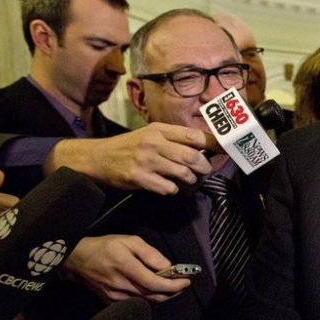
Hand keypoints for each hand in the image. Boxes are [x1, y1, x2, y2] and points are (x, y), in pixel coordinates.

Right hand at [46, 123, 215, 194]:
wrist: (97, 158)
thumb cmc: (128, 147)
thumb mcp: (149, 134)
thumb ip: (173, 139)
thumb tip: (204, 146)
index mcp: (159, 129)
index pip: (194, 135)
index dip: (212, 144)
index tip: (223, 151)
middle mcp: (153, 142)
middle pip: (192, 156)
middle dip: (204, 167)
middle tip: (204, 171)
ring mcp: (146, 160)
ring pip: (183, 173)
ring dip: (190, 180)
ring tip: (187, 180)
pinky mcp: (139, 178)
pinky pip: (168, 188)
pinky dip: (173, 190)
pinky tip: (168, 187)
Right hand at [61, 235, 190, 302]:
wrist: (76, 260)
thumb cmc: (104, 247)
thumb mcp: (128, 241)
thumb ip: (149, 253)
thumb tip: (167, 265)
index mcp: (126, 267)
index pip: (155, 283)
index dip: (173, 285)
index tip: (186, 281)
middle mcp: (121, 285)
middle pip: (154, 296)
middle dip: (172, 292)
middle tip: (182, 284)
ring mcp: (115, 296)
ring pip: (146, 302)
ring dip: (162, 297)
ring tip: (171, 287)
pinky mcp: (111, 302)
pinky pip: (136, 304)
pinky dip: (149, 299)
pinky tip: (154, 291)